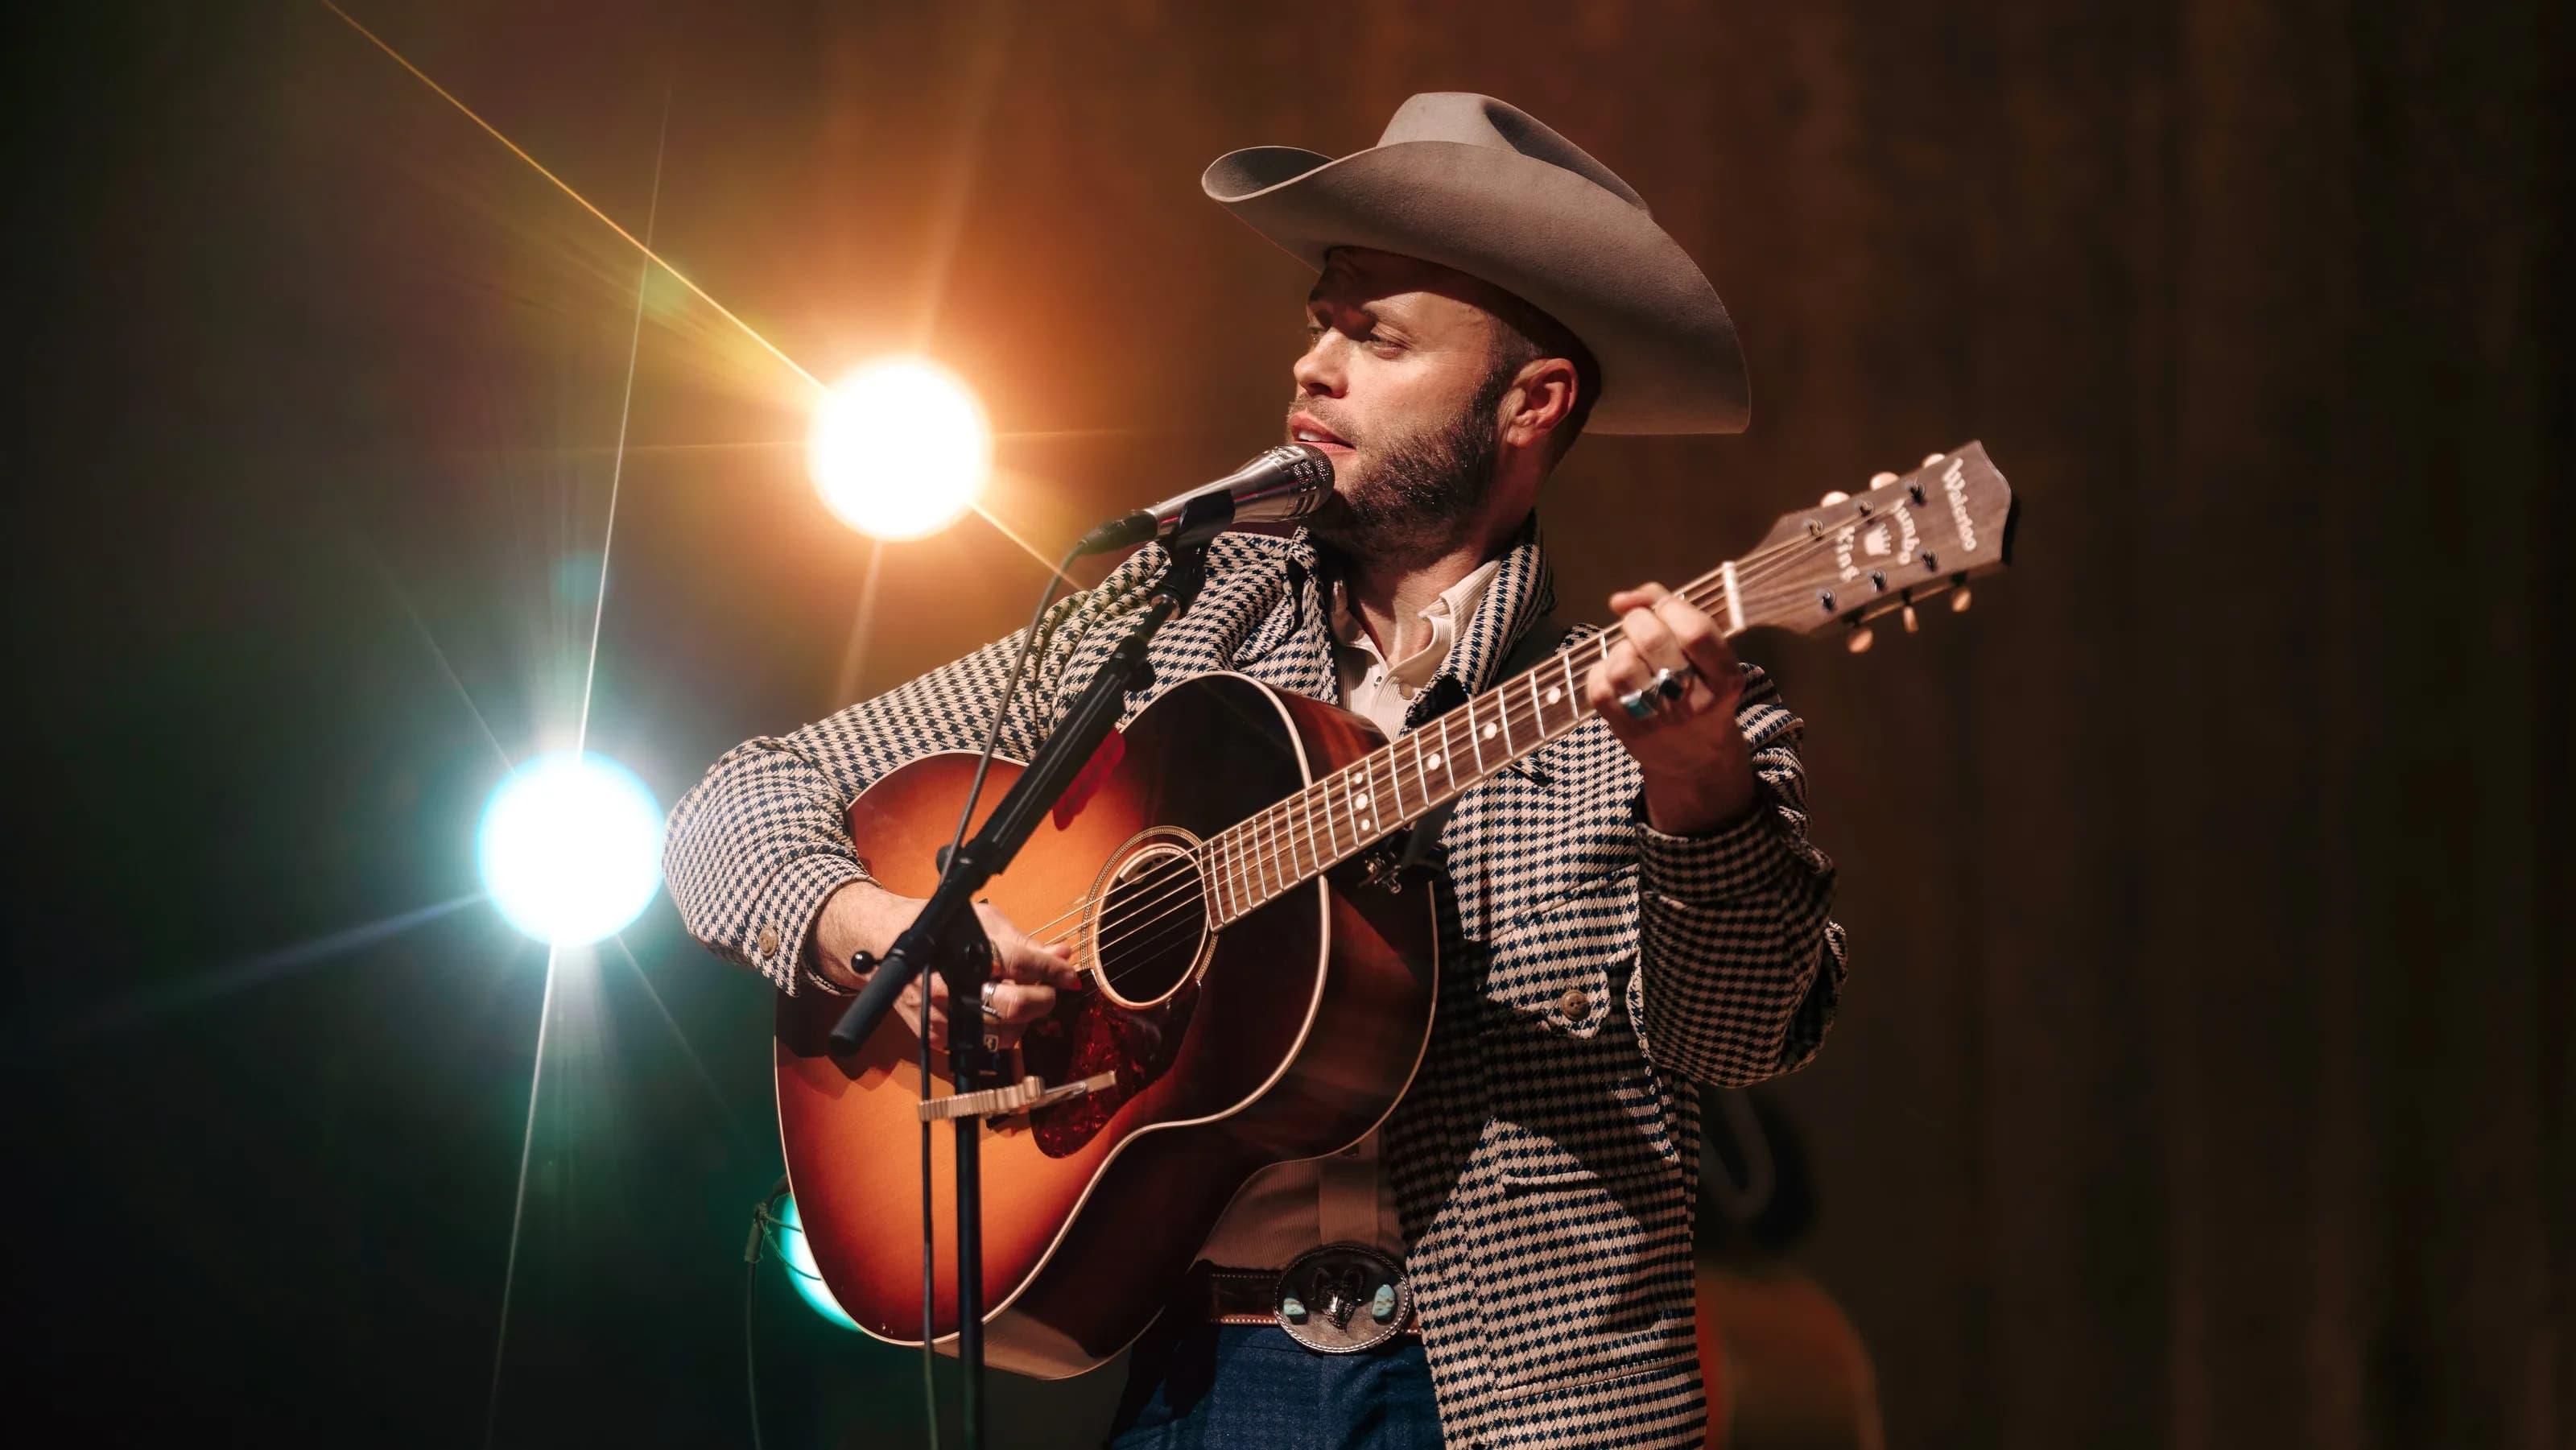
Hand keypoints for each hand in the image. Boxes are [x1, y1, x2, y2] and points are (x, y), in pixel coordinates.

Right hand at [813, 884, 1083, 1051]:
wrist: (885, 944)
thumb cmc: (939, 927)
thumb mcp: (984, 922)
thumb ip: (1024, 943)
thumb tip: (1062, 955)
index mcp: (966, 948)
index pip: (1023, 963)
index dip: (1053, 971)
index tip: (1071, 977)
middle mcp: (952, 984)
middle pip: (1015, 1004)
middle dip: (1042, 998)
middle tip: (1050, 989)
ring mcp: (942, 1014)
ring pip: (1004, 1033)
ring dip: (1025, 1019)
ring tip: (1025, 1000)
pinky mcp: (936, 1035)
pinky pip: (983, 1045)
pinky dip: (1001, 1032)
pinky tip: (1001, 1013)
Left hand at [1583, 582, 1756, 835]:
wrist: (1695, 759)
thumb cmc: (1701, 690)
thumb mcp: (1708, 656)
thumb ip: (1674, 612)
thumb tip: (1620, 599)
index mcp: (1725, 679)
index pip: (1694, 630)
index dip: (1670, 606)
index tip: (1664, 608)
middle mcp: (1695, 702)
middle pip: (1653, 639)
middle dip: (1638, 620)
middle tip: (1640, 627)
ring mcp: (1660, 720)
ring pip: (1622, 663)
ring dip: (1620, 647)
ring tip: (1631, 654)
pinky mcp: (1628, 730)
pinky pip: (1600, 685)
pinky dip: (1602, 670)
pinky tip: (1617, 676)